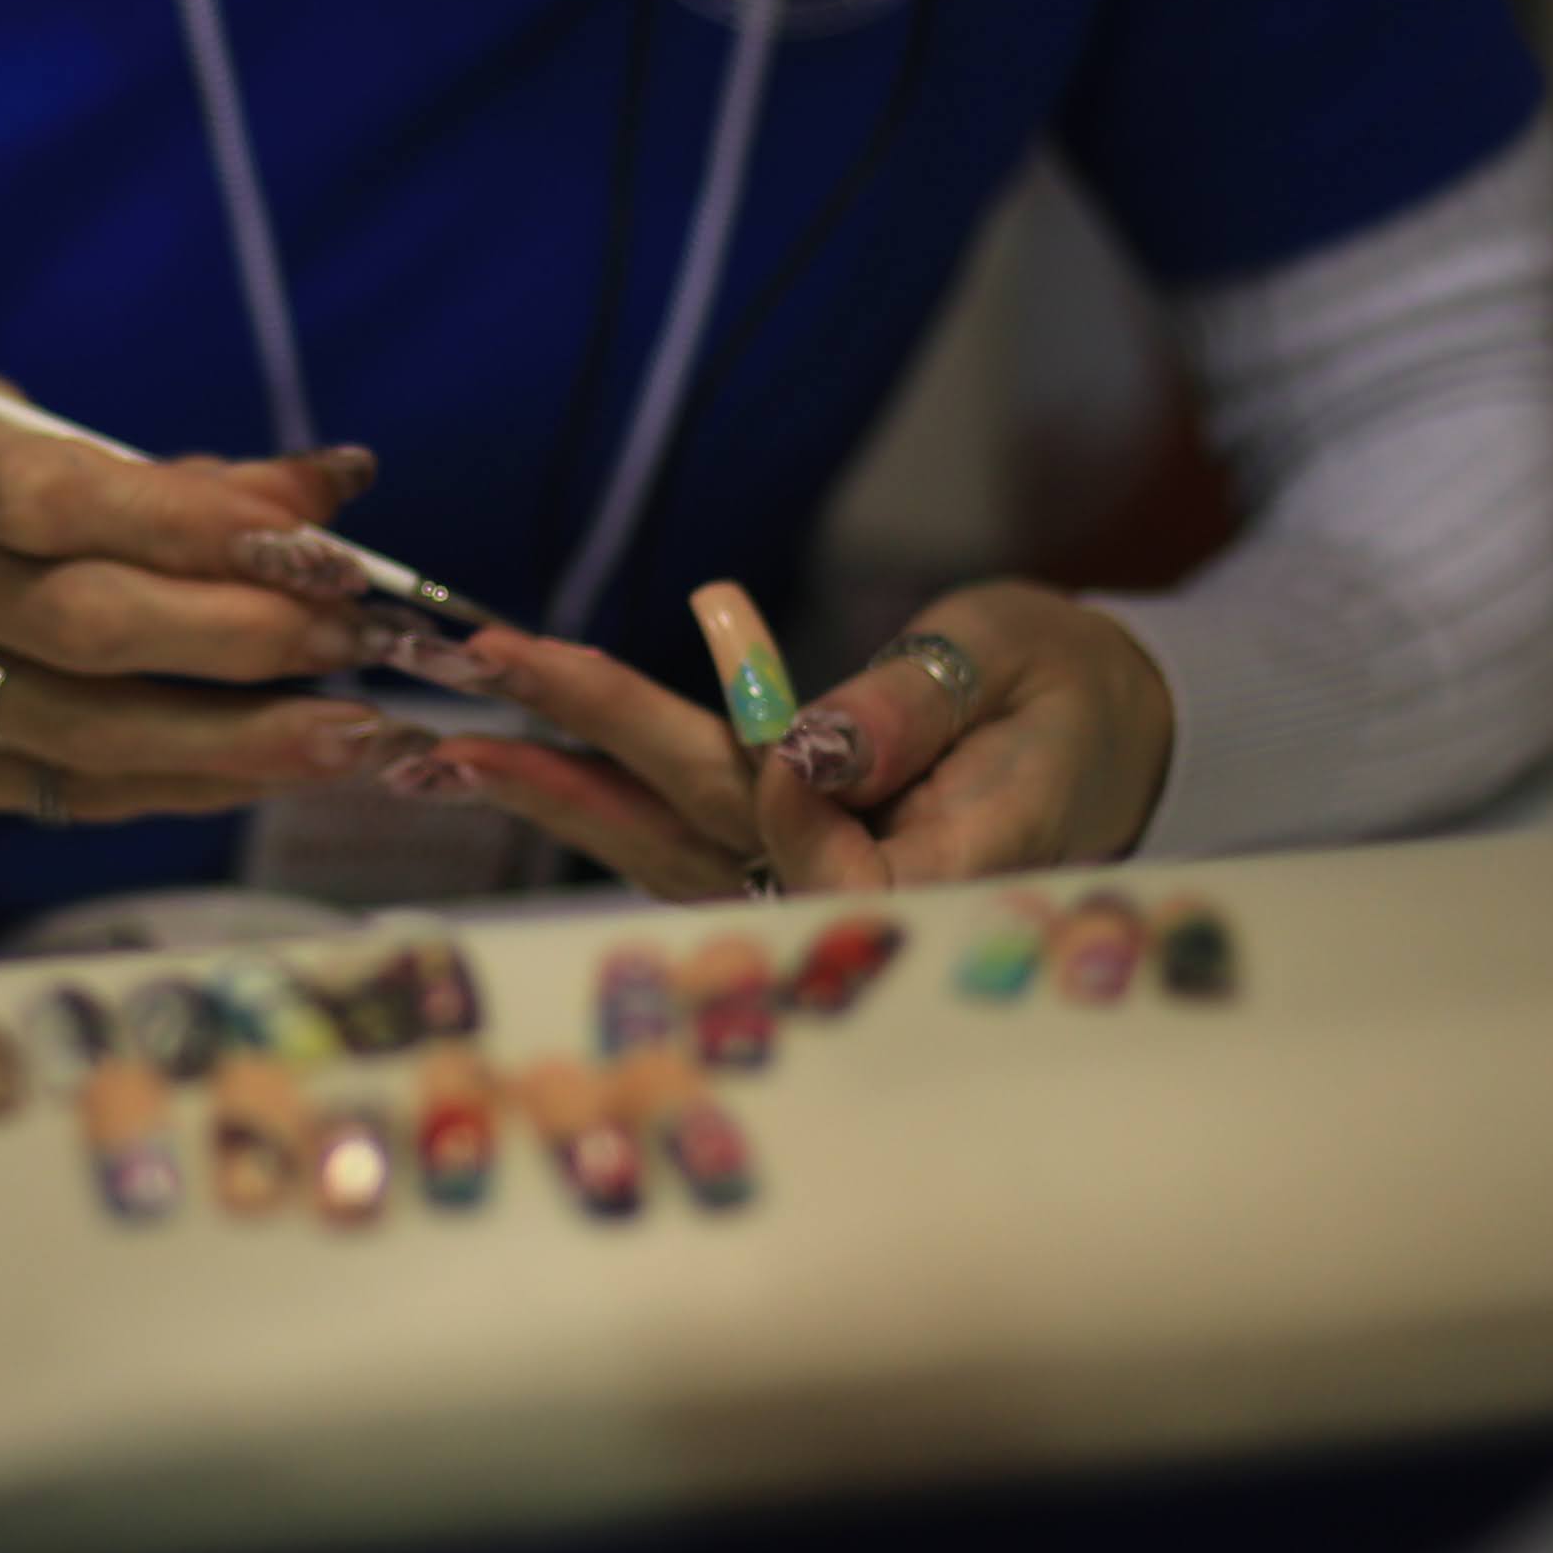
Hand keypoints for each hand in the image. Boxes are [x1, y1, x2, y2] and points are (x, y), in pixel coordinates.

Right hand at [0, 388, 443, 819]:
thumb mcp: (69, 454)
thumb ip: (192, 482)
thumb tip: (335, 490)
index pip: (56, 499)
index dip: (193, 525)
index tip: (316, 544)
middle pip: (82, 623)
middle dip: (240, 634)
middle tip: (355, 637)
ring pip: (88, 729)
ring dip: (238, 735)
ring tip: (351, 728)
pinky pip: (78, 792)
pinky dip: (192, 782)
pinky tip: (275, 768)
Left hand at [379, 580, 1172, 898]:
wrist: (1103, 727)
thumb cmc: (1070, 688)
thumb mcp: (1013, 664)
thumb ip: (913, 709)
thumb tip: (807, 749)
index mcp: (947, 863)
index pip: (833, 856)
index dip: (790, 803)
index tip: (785, 738)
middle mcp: (859, 888)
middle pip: (709, 836)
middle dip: (592, 767)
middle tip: (484, 704)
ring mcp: (806, 879)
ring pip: (665, 849)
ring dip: (558, 793)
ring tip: (450, 747)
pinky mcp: (772, 854)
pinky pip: (671, 836)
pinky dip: (590, 793)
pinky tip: (504, 754)